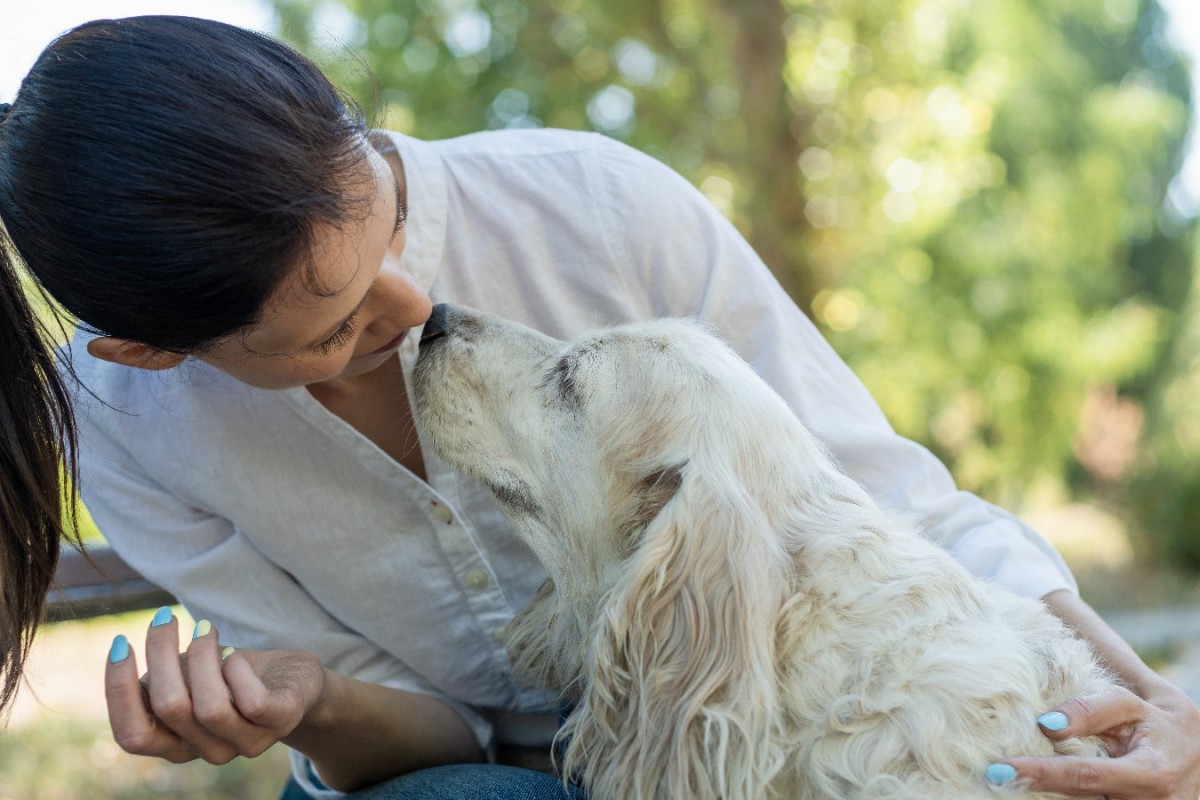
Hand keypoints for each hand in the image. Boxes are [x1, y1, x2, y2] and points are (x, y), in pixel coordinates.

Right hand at [105, 607, 326, 764]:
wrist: (292, 679)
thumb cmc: (230, 675)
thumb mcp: (187, 678)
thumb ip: (158, 682)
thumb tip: (123, 656)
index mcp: (176, 744)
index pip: (133, 736)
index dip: (119, 691)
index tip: (122, 643)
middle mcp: (208, 751)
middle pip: (171, 708)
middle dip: (161, 653)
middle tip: (164, 618)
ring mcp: (246, 743)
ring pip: (210, 708)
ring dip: (203, 656)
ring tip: (205, 630)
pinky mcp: (280, 721)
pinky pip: (252, 702)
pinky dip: (237, 670)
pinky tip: (234, 656)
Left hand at [989, 682, 1199, 797]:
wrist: (1196, 754)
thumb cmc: (1158, 723)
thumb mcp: (1130, 705)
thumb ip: (1090, 710)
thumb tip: (1047, 723)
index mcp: (1151, 774)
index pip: (1084, 775)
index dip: (1041, 773)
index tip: (1001, 770)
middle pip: (1080, 799)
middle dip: (1035, 790)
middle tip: (994, 777)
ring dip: (1049, 795)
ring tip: (1013, 780)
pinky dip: (1065, 797)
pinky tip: (1036, 786)